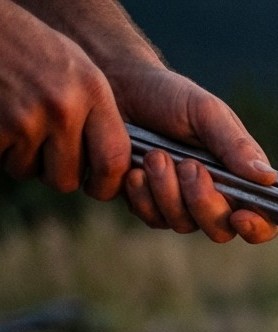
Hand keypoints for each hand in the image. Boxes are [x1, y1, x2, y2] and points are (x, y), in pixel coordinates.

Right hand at [0, 4, 128, 199]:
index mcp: (92, 91)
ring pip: (29, 170)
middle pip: (67, 178)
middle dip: (55, 173)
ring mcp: (27, 117)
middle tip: (46, 150)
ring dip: (21, 157)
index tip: (98, 186)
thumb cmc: (31, 48)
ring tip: (18, 120)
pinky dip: (0, 148)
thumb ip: (97, 113)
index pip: (114, 159)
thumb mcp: (78, 70)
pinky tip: (1, 119)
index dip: (107, 183)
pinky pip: (2, 159)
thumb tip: (116, 166)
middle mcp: (64, 107)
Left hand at [109, 62, 277, 243]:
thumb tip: (269, 178)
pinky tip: (135, 169)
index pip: (264, 219)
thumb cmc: (169, 96)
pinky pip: (152, 218)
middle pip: (221, 229)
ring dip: (167, 192)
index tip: (240, 216)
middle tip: (188, 165)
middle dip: (202, 201)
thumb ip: (236, 146)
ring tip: (155, 155)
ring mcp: (182, 204)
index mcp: (241, 175)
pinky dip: (142, 196)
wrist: (118, 89)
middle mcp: (216, 196)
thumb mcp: (206, 112)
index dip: (258, 228)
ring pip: (183, 224)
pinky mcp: (150, 205)